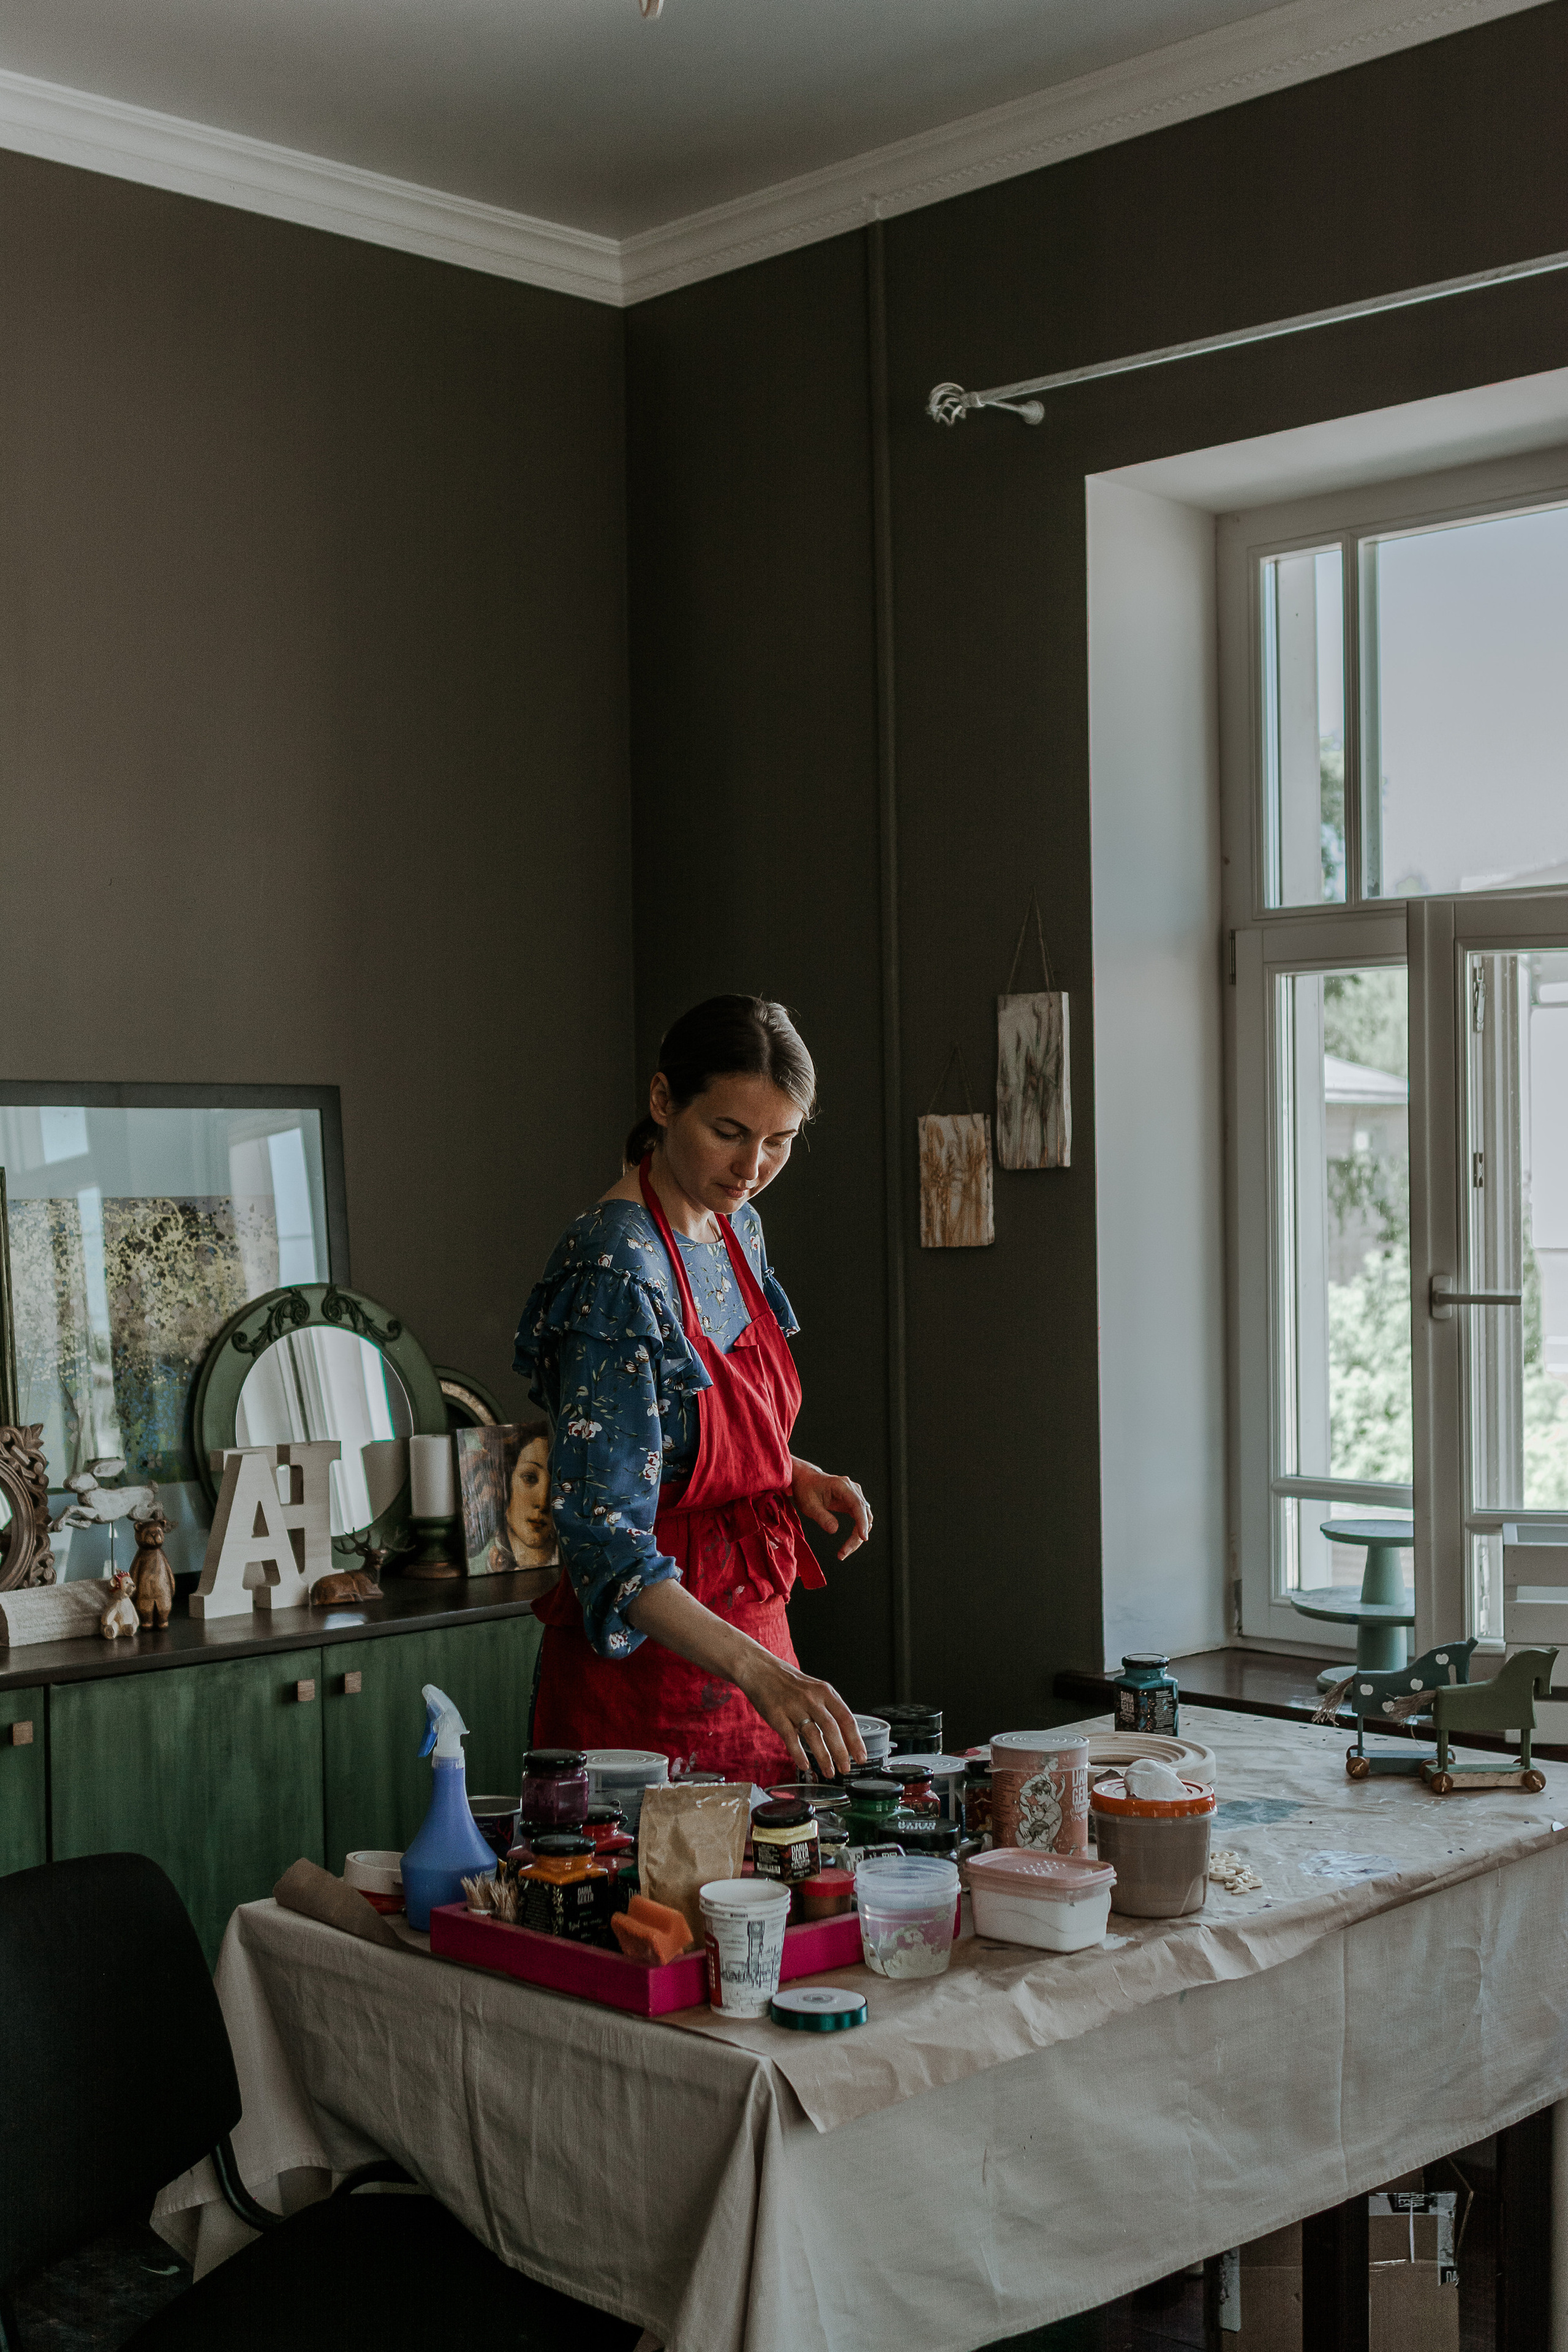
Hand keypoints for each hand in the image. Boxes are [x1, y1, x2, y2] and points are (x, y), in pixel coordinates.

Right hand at [732, 1650, 866, 1779]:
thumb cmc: (788, 1682)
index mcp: (825, 1692)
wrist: (760, 1670)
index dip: (855, 1740)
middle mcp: (811, 1699)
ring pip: (813, 1735)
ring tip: (829, 1772)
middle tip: (846, 1768)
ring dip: (823, 1757)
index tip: (861, 1756)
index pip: (846, 1718)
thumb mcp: (814, 1689)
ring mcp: (794, 1707)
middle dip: (841, 1752)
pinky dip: (799, 1754)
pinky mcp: (777, 1716)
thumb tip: (844, 1735)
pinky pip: (790, 1738)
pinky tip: (805, 1765)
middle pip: (832, 1728)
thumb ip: (828, 1708)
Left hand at [791, 1458, 872, 1558]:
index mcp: (842, 1486)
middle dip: (857, 1536)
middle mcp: (853, 1489)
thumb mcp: (809, 1505)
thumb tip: (834, 1530)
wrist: (805, 1480)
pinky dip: (856, 1532)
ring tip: (844, 1552)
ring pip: (865, 1518)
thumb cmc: (805, 1489)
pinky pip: (860, 1518)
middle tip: (843, 1553)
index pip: (857, 1505)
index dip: (862, 1522)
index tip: (863, 1537)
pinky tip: (848, 1544)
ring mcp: (855, 1495)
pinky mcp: (853, 1502)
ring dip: (858, 1536)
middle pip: (864, 1514)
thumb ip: (821, 1516)